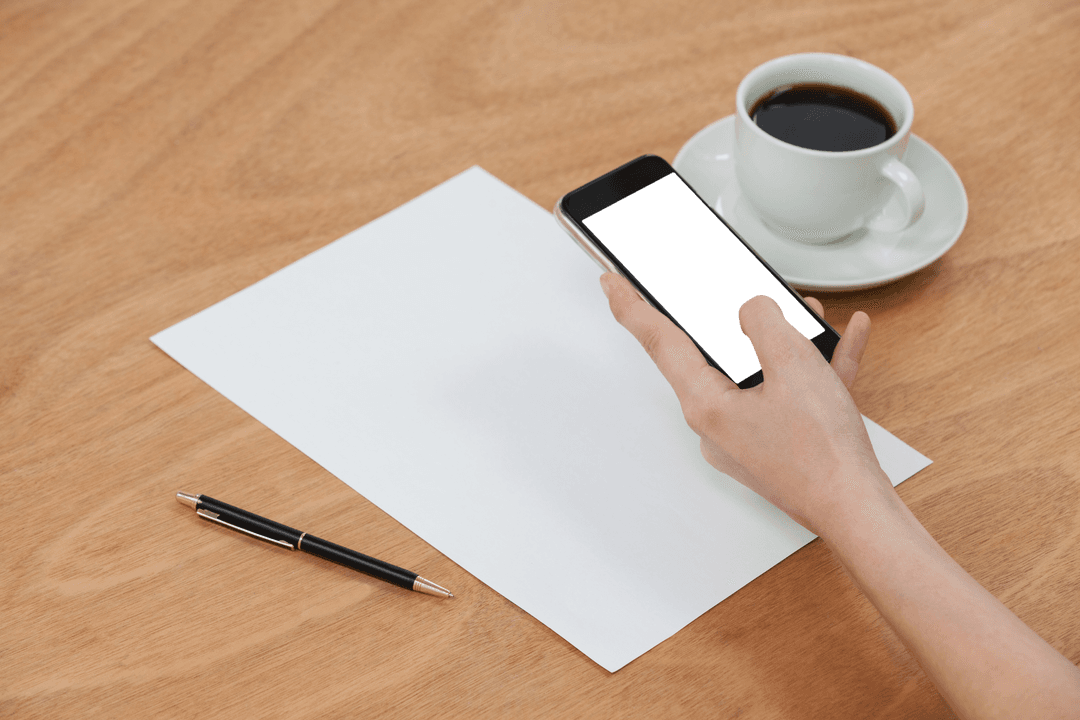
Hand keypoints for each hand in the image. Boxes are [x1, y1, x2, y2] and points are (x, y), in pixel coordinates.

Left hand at [599, 272, 883, 535]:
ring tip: (806, 315)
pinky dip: (810, 367)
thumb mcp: (793, 364)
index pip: (658, 342)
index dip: (632, 306)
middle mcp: (716, 423)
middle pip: (710, 353)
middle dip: (730, 317)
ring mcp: (744, 435)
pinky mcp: (773, 443)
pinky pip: (785, 393)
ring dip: (782, 340)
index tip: (612, 282)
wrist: (859, 511)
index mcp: (705, 404)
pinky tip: (840, 342)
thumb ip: (764, 323)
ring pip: (754, 371)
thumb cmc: (823, 454)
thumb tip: (751, 309)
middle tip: (726, 289)